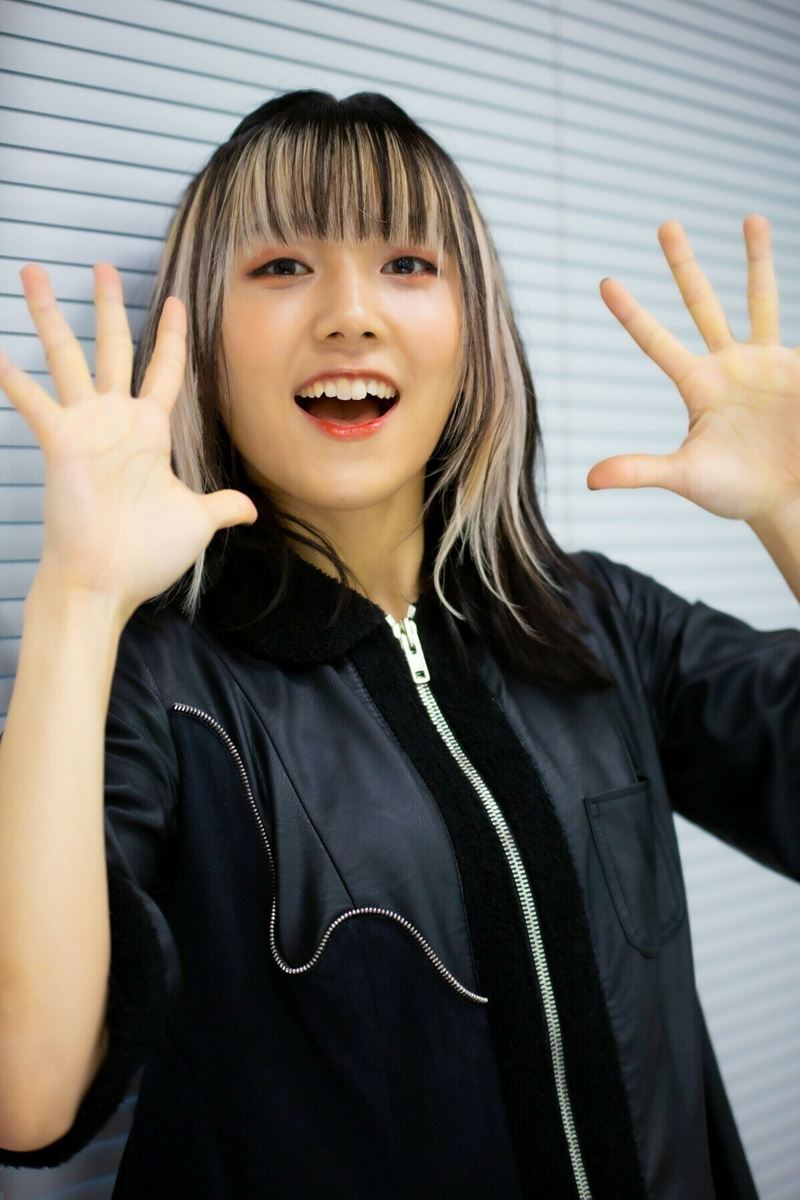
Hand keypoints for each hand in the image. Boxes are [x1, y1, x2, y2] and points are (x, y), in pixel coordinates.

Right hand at [0, 263, 257, 620]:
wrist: (109, 581)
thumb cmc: (146, 555)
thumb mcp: (197, 521)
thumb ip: (221, 505)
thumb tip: (249, 508)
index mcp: (150, 432)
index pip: (165, 371)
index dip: (172, 336)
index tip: (176, 302)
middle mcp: (117, 421)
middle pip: (113, 347)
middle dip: (108, 305)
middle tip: (101, 265)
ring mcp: (86, 428)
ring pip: (67, 357)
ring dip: (49, 315)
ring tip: (34, 273)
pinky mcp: (61, 444)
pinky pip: (35, 403)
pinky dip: (14, 379)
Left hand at [586, 214, 799, 523]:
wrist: (788, 499)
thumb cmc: (735, 491)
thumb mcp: (686, 477)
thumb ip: (640, 471)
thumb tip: (589, 479)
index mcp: (697, 385)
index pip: (656, 342)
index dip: (632, 314)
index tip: (604, 282)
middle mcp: (728, 364)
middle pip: (700, 303)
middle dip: (683, 265)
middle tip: (665, 224)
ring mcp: (766, 362)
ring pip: (759, 299)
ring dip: (756, 259)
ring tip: (751, 218)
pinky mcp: (799, 368)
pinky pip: (798, 327)